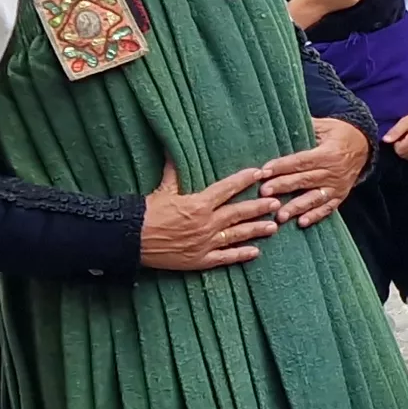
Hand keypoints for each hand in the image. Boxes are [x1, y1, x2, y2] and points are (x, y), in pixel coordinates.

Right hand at [139, 161, 279, 270]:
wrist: (130, 240)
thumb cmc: (146, 213)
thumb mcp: (163, 189)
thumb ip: (173, 171)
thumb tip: (173, 148)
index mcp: (199, 203)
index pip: (227, 189)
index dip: (244, 180)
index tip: (259, 173)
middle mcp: (206, 223)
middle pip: (239, 213)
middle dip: (259, 207)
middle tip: (276, 202)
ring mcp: (205, 243)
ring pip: (237, 235)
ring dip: (257, 230)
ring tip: (274, 226)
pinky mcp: (200, 260)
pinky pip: (225, 257)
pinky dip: (241, 254)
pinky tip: (255, 252)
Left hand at [257, 117, 370, 226]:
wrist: (364, 145)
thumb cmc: (339, 133)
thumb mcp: (325, 125)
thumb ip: (307, 126)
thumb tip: (282, 119)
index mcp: (328, 153)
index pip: (301, 161)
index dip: (282, 166)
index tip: (264, 171)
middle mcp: (333, 171)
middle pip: (305, 180)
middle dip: (283, 186)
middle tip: (264, 193)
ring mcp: (337, 186)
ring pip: (314, 198)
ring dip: (297, 207)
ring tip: (280, 215)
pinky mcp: (340, 196)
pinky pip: (328, 208)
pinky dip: (315, 216)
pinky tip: (302, 222)